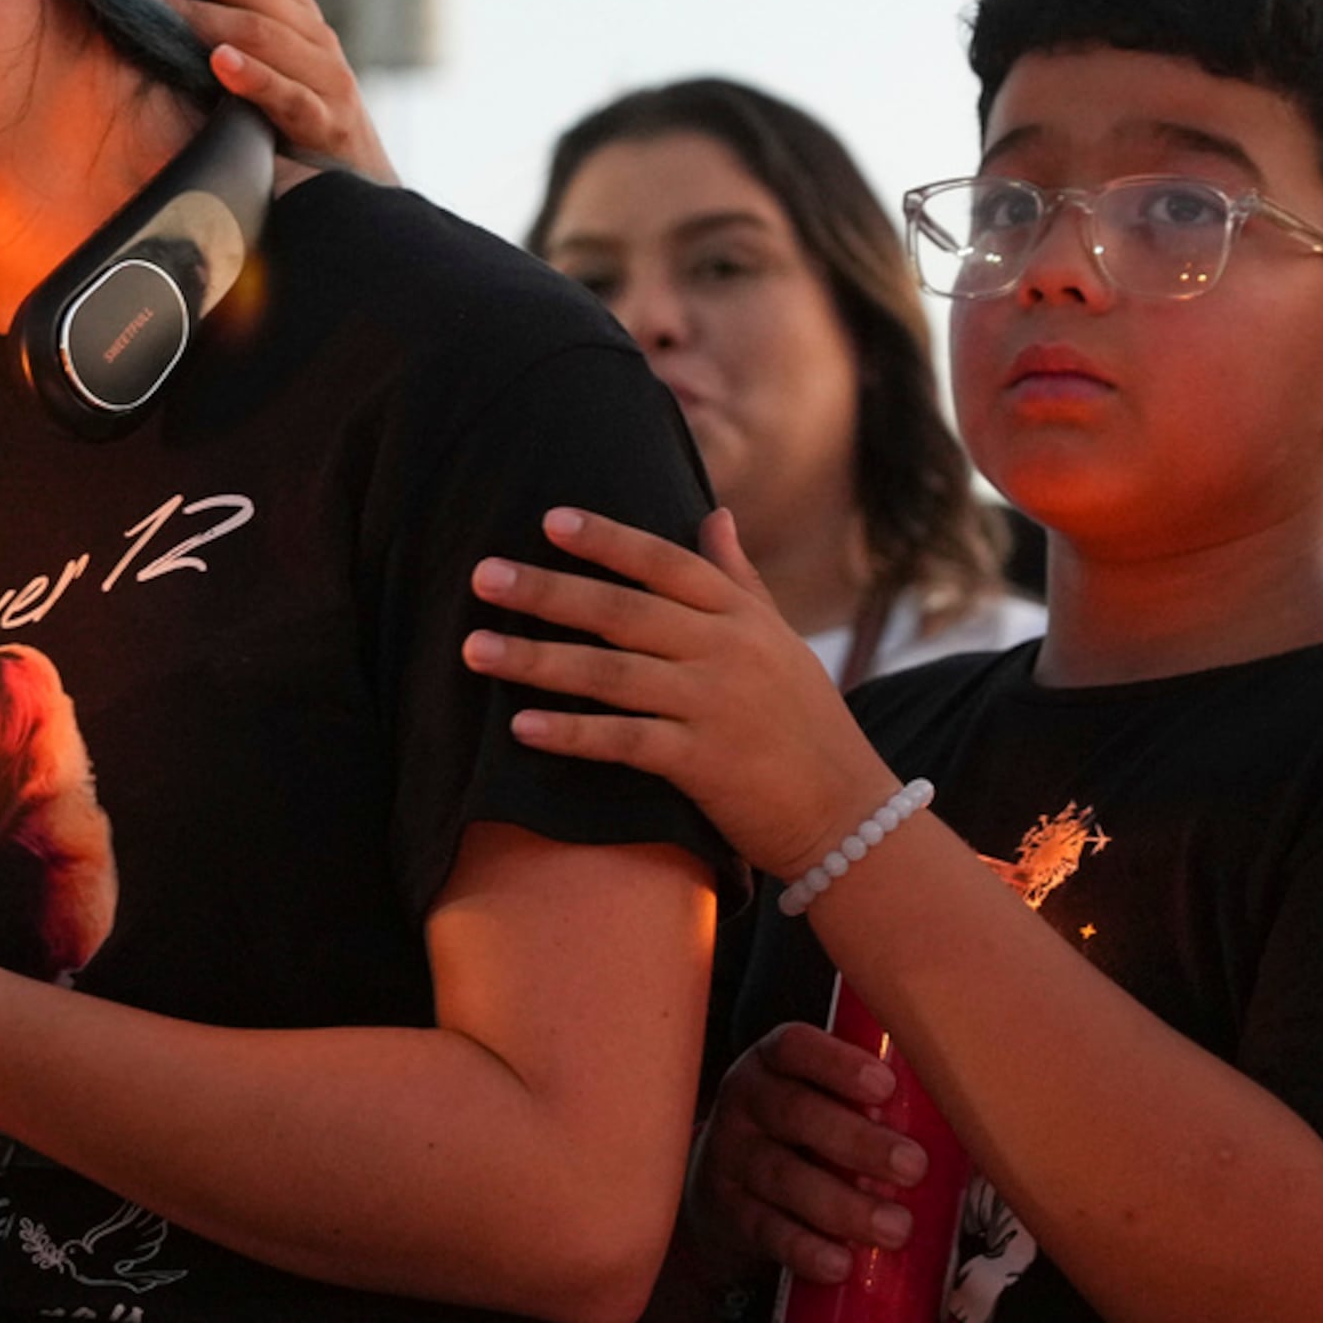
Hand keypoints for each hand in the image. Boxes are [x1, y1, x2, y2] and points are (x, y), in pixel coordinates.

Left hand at [124, 0, 398, 183]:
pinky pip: (287, 95)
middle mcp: (310, 32)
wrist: (358, 196)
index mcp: (292, 12)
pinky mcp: (328, 123)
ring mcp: (324, 75)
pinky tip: (219, 64)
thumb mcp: (260, 67)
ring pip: (258, 31)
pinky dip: (253, 77)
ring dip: (197, 12)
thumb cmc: (295, 130)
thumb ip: (221, 29)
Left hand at [462, 506, 894, 883]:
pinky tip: (521, 727)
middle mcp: (725, 651)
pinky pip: (625, 741)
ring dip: (537, 660)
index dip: (607, 540)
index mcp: (740, 616)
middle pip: (623, 611)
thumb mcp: (778, 638)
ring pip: (611, 674)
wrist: (848, 809)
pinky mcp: (703, 763)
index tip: (549, 520)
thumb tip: (716, 513)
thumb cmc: (805, 720)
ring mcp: (714, 706)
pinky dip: (572, 734)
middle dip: (548, 591)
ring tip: (474, 649)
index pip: (664, 563)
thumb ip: (738, 577)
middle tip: (483, 576)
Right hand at [691, 1022, 931, 1281]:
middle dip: (857, 1140)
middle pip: (795, 1112)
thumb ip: (871, 1100)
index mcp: (772, 1064)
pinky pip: (766, 1230)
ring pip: (784, 1177)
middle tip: (912, 1167)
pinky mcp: (729, 1214)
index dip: (837, 1062)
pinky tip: (840, 1263)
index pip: (795, 1048)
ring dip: (843, 1205)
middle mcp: (746, 1104)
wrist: (725, 1189)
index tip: (885, 1085)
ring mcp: (731, 1159)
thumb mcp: (819, 1100)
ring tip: (895, 1228)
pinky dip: (805, 1248)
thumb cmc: (801, 1136)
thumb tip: (961, 1110)